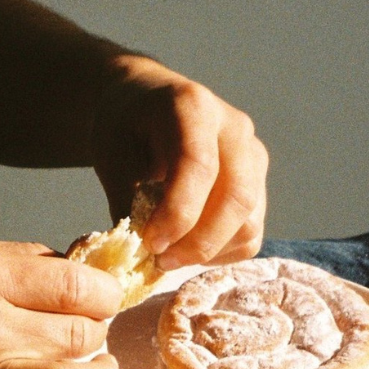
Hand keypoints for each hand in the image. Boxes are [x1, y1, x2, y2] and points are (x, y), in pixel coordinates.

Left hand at [92, 55, 268, 269]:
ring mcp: (253, 159)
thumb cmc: (126, 132)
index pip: (200, 166)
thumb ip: (125, 199)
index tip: (150, 243)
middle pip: (236, 197)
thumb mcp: (111, 155)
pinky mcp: (258, 188)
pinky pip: (250, 236)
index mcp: (194, 108)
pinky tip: (187, 252)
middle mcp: (235, 130)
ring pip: (248, 222)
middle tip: (160, 260)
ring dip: (207, 252)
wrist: (147, 111)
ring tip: (169, 257)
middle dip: (197, 242)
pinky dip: (219, 255)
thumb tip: (135, 251)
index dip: (177, 213)